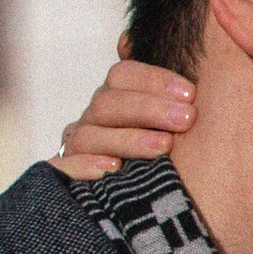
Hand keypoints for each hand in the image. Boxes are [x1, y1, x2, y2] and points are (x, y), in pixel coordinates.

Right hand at [52, 39, 195, 178]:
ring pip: (89, 135)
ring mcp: (76, 148)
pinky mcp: (61, 180)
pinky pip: (61, 168)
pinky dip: (82, 167)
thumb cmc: (166, 153)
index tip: (191, 93)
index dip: (154, 81)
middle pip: (109, 103)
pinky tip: (112, 169)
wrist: (142, 209)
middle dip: (149, 109)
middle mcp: (93, 120)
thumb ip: (177, 91)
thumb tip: (157, 43)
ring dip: (127, 139)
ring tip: (163, 147)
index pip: (124, 75)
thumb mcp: (174, 120)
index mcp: (116, 97)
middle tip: (187, 120)